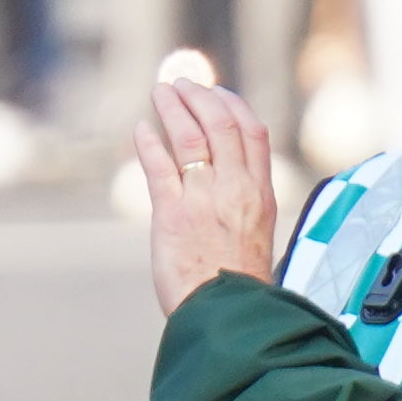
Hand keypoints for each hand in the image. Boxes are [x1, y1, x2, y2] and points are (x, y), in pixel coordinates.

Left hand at [135, 55, 285, 314]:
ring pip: (190, 138)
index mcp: (260, 194)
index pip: (253, 132)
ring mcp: (204, 201)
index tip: (217, 92)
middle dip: (200, 97)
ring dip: (173, 109)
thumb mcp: (255, 235)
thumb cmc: (238, 285)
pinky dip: (149, 143)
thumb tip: (229, 179)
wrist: (227, 317)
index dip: (233, 105)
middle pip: (221, 124)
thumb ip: (244, 202)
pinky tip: (141, 129)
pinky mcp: (172, 216)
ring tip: (160, 92)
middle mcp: (235, 190)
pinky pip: (159, 167)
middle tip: (181, 83)